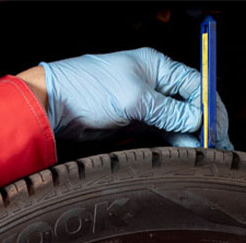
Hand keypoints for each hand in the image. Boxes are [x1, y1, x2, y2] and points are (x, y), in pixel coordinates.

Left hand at [39, 47, 232, 149]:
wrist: (51, 106)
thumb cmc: (86, 89)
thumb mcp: (133, 99)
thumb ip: (166, 111)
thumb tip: (195, 120)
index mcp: (156, 67)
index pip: (195, 85)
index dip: (208, 106)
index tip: (215, 127)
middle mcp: (150, 84)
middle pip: (187, 104)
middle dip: (201, 124)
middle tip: (211, 144)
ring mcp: (140, 104)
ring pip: (173, 121)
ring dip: (186, 136)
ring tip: (198, 152)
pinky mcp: (129, 123)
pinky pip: (156, 132)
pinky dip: (169, 142)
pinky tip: (179, 152)